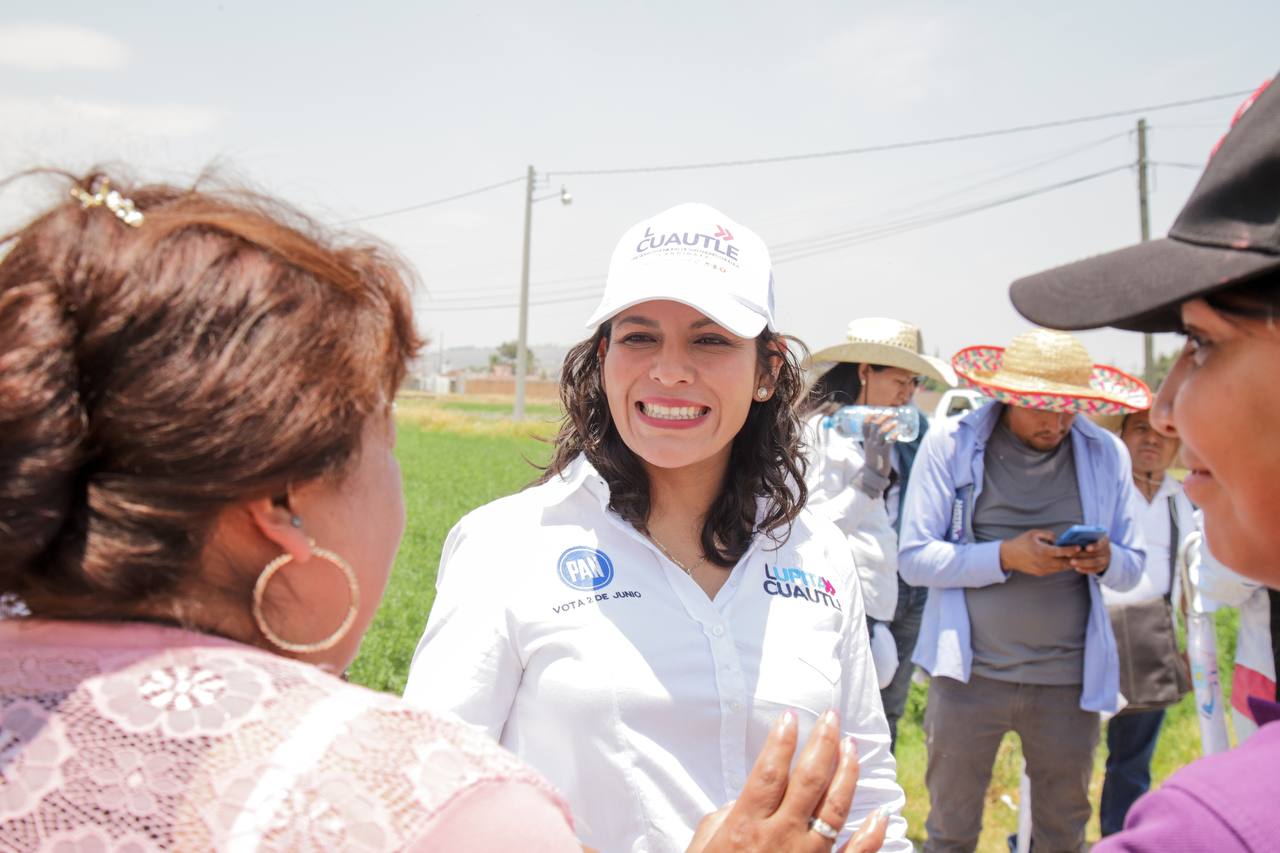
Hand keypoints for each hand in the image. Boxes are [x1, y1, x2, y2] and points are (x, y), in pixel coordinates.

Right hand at [686, 710, 890, 852]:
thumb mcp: (704, 846)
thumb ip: (725, 818)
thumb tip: (746, 798)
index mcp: (745, 827)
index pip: (768, 772)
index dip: (781, 741)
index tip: (790, 716)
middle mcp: (779, 838)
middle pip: (807, 781)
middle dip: (821, 742)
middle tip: (831, 715)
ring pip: (834, 808)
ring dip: (847, 773)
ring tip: (852, 746)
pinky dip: (871, 836)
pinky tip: (880, 814)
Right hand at [850, 416, 893, 498]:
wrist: (873, 476)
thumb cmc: (874, 461)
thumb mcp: (871, 450)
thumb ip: (875, 441)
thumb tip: (883, 433)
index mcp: (867, 441)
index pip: (865, 427)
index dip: (869, 418)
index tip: (874, 411)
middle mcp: (871, 443)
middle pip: (874, 426)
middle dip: (883, 418)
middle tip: (891, 413)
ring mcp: (876, 448)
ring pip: (881, 433)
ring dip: (889, 426)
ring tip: (896, 422)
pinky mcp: (884, 454)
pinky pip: (888, 443)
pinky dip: (893, 437)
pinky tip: (898, 434)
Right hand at [999, 529, 1076, 576]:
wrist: (1008, 556)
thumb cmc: (1021, 542)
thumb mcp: (1033, 533)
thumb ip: (1048, 535)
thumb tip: (1058, 539)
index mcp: (1042, 551)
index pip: (1061, 551)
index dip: (1071, 550)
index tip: (1078, 547)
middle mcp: (1043, 562)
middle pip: (1064, 562)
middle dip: (1074, 559)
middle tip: (1083, 556)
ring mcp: (1042, 569)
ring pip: (1060, 568)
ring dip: (1069, 564)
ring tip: (1077, 560)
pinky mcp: (1040, 573)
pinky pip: (1054, 570)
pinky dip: (1061, 567)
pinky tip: (1066, 563)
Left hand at [1070, 534, 1110, 574]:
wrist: (1100, 550)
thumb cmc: (1091, 540)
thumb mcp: (1089, 537)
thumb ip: (1083, 537)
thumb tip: (1072, 540)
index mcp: (1104, 541)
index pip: (1101, 543)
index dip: (1095, 546)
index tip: (1087, 548)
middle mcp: (1107, 551)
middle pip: (1095, 554)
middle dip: (1082, 554)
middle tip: (1069, 555)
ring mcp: (1105, 560)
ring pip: (1095, 563)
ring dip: (1082, 563)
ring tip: (1072, 562)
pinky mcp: (1101, 568)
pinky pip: (1094, 570)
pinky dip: (1085, 569)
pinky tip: (1076, 568)